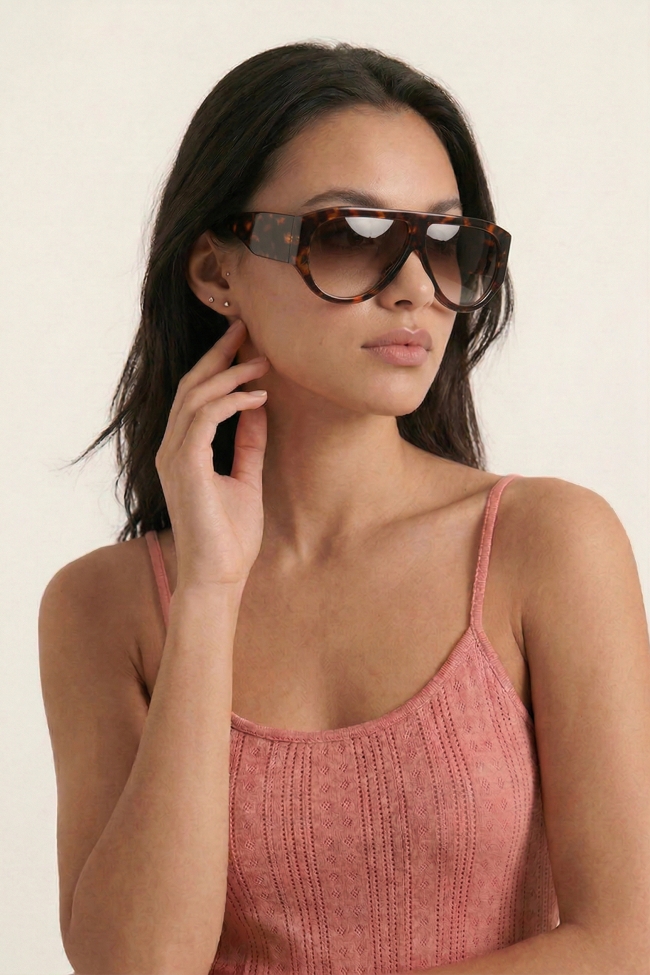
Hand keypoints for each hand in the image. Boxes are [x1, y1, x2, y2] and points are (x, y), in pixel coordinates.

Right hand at [155, 319, 269, 588]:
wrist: (219, 577)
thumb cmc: (230, 537)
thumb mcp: (246, 479)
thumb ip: (248, 443)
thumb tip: (259, 407)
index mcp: (183, 451)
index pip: (195, 396)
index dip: (217, 365)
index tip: (244, 343)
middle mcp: (172, 449)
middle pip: (191, 386)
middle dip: (218, 355)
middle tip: (246, 329)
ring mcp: (174, 456)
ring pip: (195, 397)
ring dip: (230, 374)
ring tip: (262, 362)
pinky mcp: (185, 466)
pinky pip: (204, 419)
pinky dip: (231, 402)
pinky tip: (258, 398)